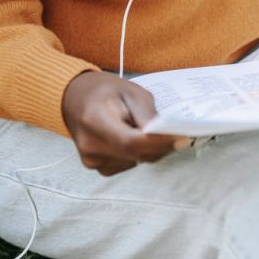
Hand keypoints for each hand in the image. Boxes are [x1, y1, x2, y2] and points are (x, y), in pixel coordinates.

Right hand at [62, 72, 185, 175]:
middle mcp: (90, 144)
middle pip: (136, 154)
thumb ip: (148, 114)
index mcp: (94, 120)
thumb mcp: (131, 91)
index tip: (182, 138)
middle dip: (162, 145)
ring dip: (151, 149)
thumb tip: (166, 133)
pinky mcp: (98, 166)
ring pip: (137, 161)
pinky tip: (132, 137)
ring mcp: (92, 159)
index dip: (159, 142)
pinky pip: (130, 163)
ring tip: (145, 128)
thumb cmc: (105, 92)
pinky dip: (139, 153)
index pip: (131, 141)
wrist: (76, 99)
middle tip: (178, 133)